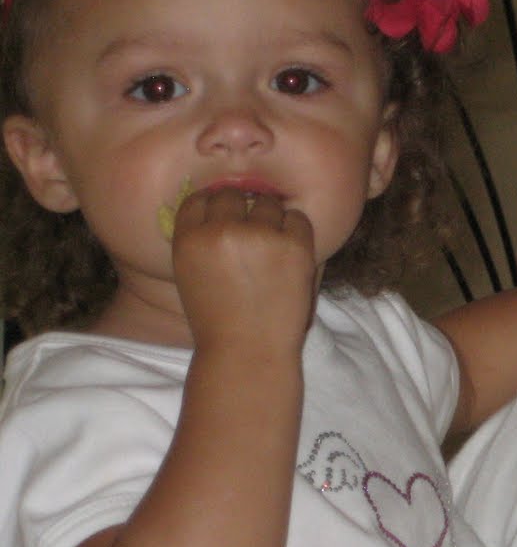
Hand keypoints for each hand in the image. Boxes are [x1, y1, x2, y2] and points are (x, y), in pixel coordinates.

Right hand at [170, 187, 317, 355]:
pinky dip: (295, 229)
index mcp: (189, 239)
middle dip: (242, 210)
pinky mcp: (294, 246)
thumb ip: (199, 240)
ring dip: (270, 218)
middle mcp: (221, 231)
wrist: (248, 352)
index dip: (214, 207)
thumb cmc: (218, 319)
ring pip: (267, 202)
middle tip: (251, 233)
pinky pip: (298, 218)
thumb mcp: (190, 275)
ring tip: (271, 245)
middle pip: (233, 194)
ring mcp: (260, 237)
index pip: (199, 199)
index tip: (225, 220)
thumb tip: (216, 204)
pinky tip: (290, 250)